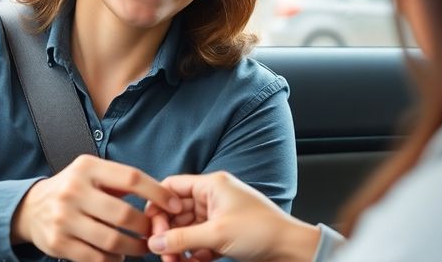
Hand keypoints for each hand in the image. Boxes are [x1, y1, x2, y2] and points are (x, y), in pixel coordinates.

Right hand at [11, 155, 181, 261]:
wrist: (31, 208)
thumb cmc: (74, 189)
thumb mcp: (93, 173)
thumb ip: (122, 181)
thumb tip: (164, 195)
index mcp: (87, 168)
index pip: (132, 178)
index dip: (158, 193)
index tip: (175, 205)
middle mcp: (73, 190)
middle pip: (123, 214)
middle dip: (146, 227)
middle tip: (157, 233)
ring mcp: (64, 218)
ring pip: (112, 241)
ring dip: (134, 248)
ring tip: (143, 247)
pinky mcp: (58, 243)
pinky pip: (96, 258)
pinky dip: (113, 261)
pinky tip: (119, 257)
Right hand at [144, 171, 319, 261]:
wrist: (291, 249)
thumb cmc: (261, 231)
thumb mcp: (216, 234)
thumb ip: (181, 238)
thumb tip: (154, 243)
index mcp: (212, 185)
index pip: (172, 187)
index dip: (157, 206)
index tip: (150, 228)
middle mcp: (213, 198)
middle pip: (176, 212)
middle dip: (167, 233)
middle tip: (161, 253)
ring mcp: (219, 217)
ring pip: (187, 230)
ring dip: (179, 247)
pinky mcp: (224, 235)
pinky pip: (199, 243)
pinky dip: (193, 254)